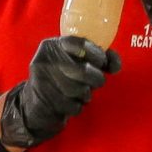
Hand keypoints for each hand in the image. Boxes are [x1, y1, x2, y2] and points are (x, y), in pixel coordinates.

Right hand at [1, 36, 119, 149]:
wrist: (35, 103)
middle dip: (96, 79)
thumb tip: (115, 65)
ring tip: (81, 93)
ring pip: (79, 90)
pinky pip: (73, 106)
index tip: (103, 62)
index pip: (81, 43)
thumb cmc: (63, 79)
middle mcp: (45, 60)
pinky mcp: (42, 100)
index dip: (98, 54)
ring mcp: (42, 80)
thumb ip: (98, 59)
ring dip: (86, 95)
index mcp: (53, 45)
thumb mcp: (75, 62)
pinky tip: (70, 103)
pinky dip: (77, 107)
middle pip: (83, 70)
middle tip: (97, 81)